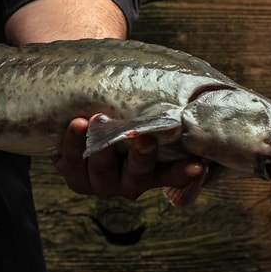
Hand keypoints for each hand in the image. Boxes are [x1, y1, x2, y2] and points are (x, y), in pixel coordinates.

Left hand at [52, 117, 206, 202]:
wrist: (82, 120)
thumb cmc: (123, 115)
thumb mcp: (142, 114)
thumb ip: (159, 110)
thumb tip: (187, 89)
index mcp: (154, 171)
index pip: (173, 174)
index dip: (185, 172)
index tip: (198, 165)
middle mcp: (130, 181)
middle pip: (138, 176)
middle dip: (141, 158)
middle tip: (145, 139)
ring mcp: (102, 181)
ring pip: (103, 171)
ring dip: (101, 148)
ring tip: (96, 120)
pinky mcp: (75, 176)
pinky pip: (72, 163)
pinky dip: (73, 144)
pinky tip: (77, 125)